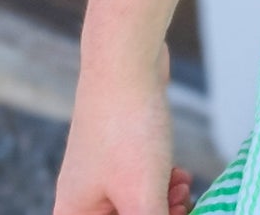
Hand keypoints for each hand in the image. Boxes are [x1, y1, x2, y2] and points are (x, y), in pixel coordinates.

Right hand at [53, 43, 196, 214]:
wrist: (126, 60)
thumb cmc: (126, 130)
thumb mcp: (142, 195)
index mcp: (75, 213)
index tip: (171, 214)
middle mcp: (82, 194)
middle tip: (182, 205)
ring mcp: (101, 167)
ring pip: (135, 202)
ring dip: (164, 201)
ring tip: (185, 189)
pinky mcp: (121, 145)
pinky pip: (142, 177)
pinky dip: (162, 181)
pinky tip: (181, 174)